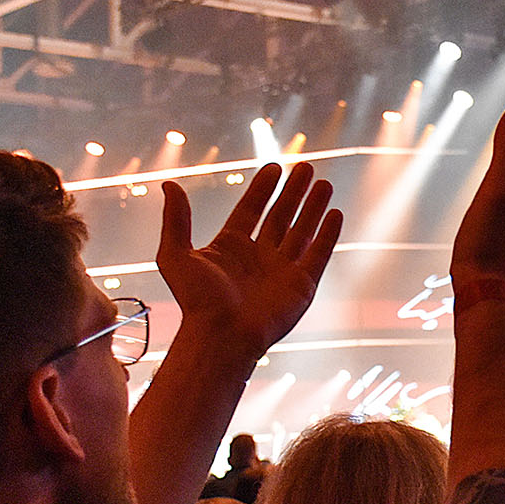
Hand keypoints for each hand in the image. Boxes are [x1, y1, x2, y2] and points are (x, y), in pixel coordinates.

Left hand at [156, 163, 341, 356]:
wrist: (221, 335)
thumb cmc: (196, 301)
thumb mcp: (175, 255)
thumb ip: (175, 220)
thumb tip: (169, 185)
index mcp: (231, 247)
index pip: (251, 210)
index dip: (262, 189)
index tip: (275, 167)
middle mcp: (258, 256)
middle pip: (281, 216)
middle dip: (294, 192)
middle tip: (306, 167)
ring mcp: (282, 271)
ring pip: (302, 231)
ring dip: (313, 207)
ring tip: (324, 183)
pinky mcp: (301, 286)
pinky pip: (318, 255)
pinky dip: (327, 235)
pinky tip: (335, 214)